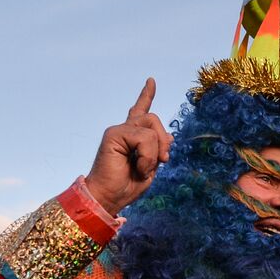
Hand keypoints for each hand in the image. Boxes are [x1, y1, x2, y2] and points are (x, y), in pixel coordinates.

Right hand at [83, 78, 172, 215]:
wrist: (109, 198)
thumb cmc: (127, 186)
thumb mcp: (151, 168)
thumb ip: (158, 150)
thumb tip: (170, 136)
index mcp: (132, 137)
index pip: (140, 111)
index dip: (146, 96)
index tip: (151, 81)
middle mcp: (124, 130)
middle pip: (154, 119)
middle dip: (164, 142)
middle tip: (162, 161)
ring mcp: (118, 130)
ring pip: (151, 128)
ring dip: (155, 152)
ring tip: (144, 168)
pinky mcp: (114, 134)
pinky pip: (144, 137)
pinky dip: (147, 156)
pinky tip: (138, 167)